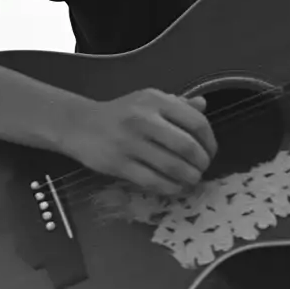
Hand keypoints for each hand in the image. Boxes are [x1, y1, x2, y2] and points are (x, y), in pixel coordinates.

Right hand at [60, 90, 214, 197]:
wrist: (79, 125)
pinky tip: (175, 187)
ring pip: (172, 167)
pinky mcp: (118, 164)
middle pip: (187, 147)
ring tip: (191, 180)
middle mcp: (144, 120)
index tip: (210, 152)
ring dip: (188, 178)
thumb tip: (203, 106)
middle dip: (201, 163)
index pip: (196, 122)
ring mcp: (130, 143)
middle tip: (202, 169)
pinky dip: (170, 187)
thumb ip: (176, 104)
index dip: (210, 141)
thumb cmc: (120, 114)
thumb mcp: (147, 100)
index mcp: (156, 101)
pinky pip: (152, 181)